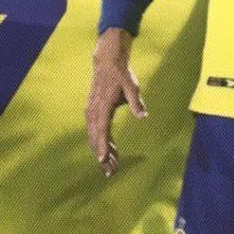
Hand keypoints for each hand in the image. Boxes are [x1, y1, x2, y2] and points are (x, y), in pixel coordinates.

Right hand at [86, 28, 146, 177]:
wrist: (107, 61)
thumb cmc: (121, 74)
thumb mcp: (132, 86)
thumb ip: (136, 101)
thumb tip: (143, 116)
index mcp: (103, 106)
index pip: (102, 130)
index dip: (102, 147)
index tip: (103, 161)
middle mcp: (93, 110)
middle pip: (96, 138)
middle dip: (102, 156)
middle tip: (110, 172)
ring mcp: (91, 110)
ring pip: (94, 136)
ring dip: (101, 151)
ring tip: (111, 166)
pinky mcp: (92, 110)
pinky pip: (95, 130)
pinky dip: (101, 142)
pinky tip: (110, 151)